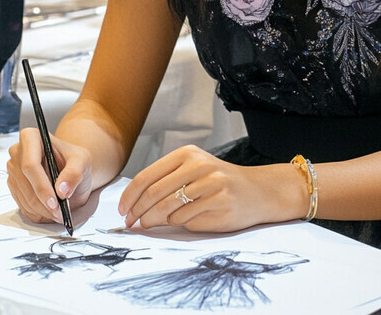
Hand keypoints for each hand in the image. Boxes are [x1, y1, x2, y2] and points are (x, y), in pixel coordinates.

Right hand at [7, 127, 92, 224]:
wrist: (71, 170)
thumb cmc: (74, 160)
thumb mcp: (82, 161)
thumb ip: (74, 173)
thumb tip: (62, 190)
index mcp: (31, 137)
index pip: (30, 165)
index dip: (41, 187)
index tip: (55, 202)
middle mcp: (17, 152)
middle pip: (25, 184)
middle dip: (43, 203)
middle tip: (60, 214)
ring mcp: (13, 170)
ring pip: (23, 197)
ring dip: (41, 210)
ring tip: (59, 213)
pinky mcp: (14, 186)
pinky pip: (22, 205)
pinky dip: (36, 212)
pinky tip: (50, 212)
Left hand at [118, 145, 306, 232]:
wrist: (257, 190)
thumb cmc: (218, 182)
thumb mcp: (192, 172)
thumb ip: (166, 182)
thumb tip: (134, 206)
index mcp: (187, 154)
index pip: (147, 176)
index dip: (130, 196)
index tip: (123, 211)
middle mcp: (198, 165)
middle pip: (154, 194)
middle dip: (138, 212)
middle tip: (131, 224)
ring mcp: (211, 184)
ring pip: (168, 208)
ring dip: (153, 221)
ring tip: (147, 226)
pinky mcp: (220, 203)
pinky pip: (188, 219)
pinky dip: (178, 224)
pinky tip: (181, 222)